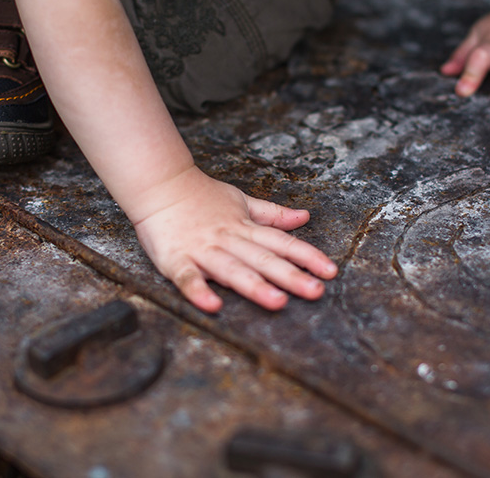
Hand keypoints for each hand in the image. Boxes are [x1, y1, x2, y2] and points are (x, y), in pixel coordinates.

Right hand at [131, 166, 337, 312]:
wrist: (159, 184)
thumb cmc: (201, 196)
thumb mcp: (242, 201)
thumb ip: (272, 214)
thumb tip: (304, 217)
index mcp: (245, 227)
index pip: (281, 242)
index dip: (307, 256)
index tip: (330, 271)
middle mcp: (228, 239)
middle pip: (263, 259)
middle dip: (290, 276)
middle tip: (315, 291)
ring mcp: (202, 250)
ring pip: (232, 269)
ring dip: (255, 285)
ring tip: (277, 302)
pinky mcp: (176, 260)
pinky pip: (188, 278)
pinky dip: (199, 291)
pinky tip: (213, 305)